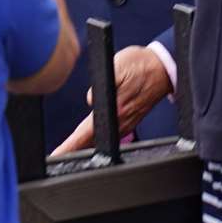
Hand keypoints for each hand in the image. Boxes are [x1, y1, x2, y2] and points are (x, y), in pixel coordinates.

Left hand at [51, 45, 172, 154]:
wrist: (164, 68)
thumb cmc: (141, 64)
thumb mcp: (118, 65)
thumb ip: (102, 84)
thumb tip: (90, 100)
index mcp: (115, 111)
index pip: (86, 133)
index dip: (70, 145)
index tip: (58, 155)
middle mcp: (121, 121)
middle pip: (91, 142)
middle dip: (73, 151)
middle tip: (57, 157)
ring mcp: (126, 123)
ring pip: (100, 140)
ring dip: (84, 147)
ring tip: (67, 152)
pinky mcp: (130, 120)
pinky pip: (109, 134)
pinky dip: (96, 140)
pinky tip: (88, 141)